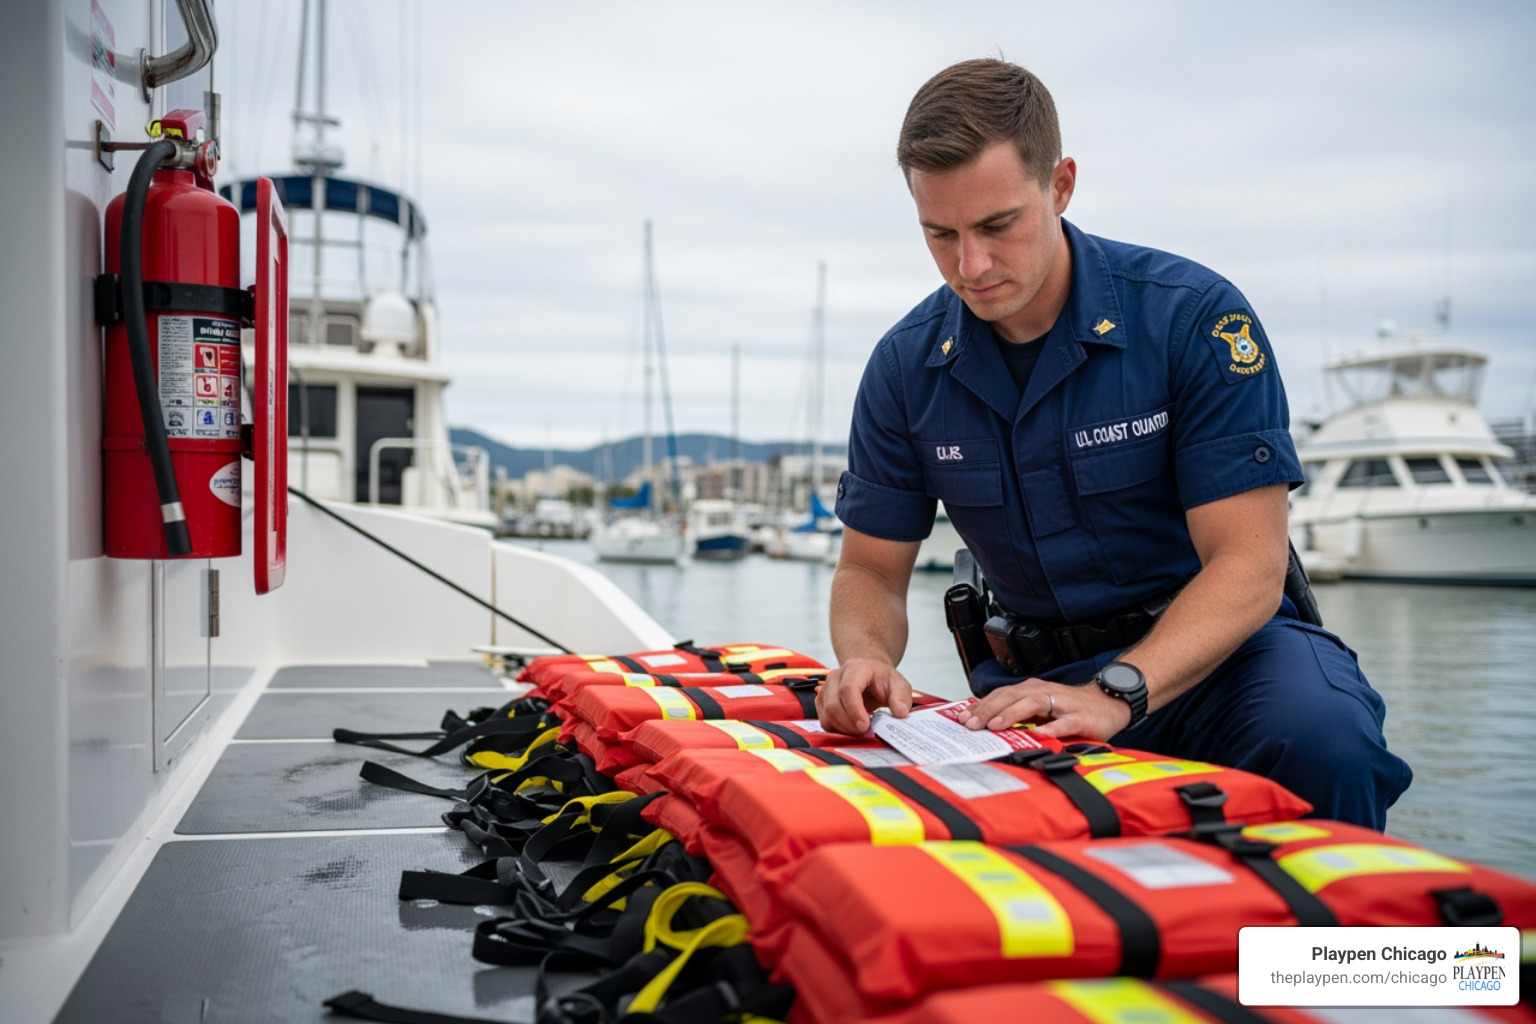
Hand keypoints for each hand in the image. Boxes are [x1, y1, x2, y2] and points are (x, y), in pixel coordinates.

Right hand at [817, 658, 913, 734]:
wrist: (869, 674)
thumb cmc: (882, 680)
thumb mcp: (899, 685)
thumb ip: (902, 698)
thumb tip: (900, 713)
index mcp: (855, 668)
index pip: (848, 689)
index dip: (854, 710)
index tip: (865, 726)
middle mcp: (836, 676)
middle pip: (833, 705)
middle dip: (849, 724)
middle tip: (866, 732)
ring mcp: (826, 688)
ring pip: (826, 714)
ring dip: (843, 729)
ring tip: (861, 730)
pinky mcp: (821, 701)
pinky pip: (824, 720)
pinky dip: (837, 729)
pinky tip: (851, 728)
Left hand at [957, 679, 1130, 740]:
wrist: (1108, 703)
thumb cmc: (1071, 708)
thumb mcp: (1040, 709)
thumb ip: (1017, 714)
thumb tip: (986, 724)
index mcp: (1031, 691)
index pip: (1001, 695)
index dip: (981, 706)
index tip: (962, 718)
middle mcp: (1044, 693)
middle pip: (1011, 697)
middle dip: (989, 710)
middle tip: (971, 724)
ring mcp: (1062, 704)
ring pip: (1033, 704)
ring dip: (1012, 714)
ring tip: (996, 727)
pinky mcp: (1080, 718)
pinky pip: (1064, 722)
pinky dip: (1051, 728)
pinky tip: (1040, 735)